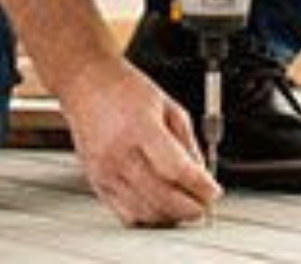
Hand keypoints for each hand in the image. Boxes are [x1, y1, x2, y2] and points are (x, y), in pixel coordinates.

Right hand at [56, 56, 221, 227]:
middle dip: (191, 208)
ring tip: (185, 206)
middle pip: (161, 197)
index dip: (200, 186)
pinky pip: (126, 214)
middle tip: (204, 204)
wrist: (86, 84)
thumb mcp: (169, 106)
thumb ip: (188, 143)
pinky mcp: (96, 182)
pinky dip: (149, 217)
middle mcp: (118, 153)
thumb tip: (201, 176)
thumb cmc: (125, 90)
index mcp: (139, 127)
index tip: (213, 190)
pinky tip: (161, 206)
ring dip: (171, 216)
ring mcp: (105, 171)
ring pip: (145, 213)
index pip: (175, 169)